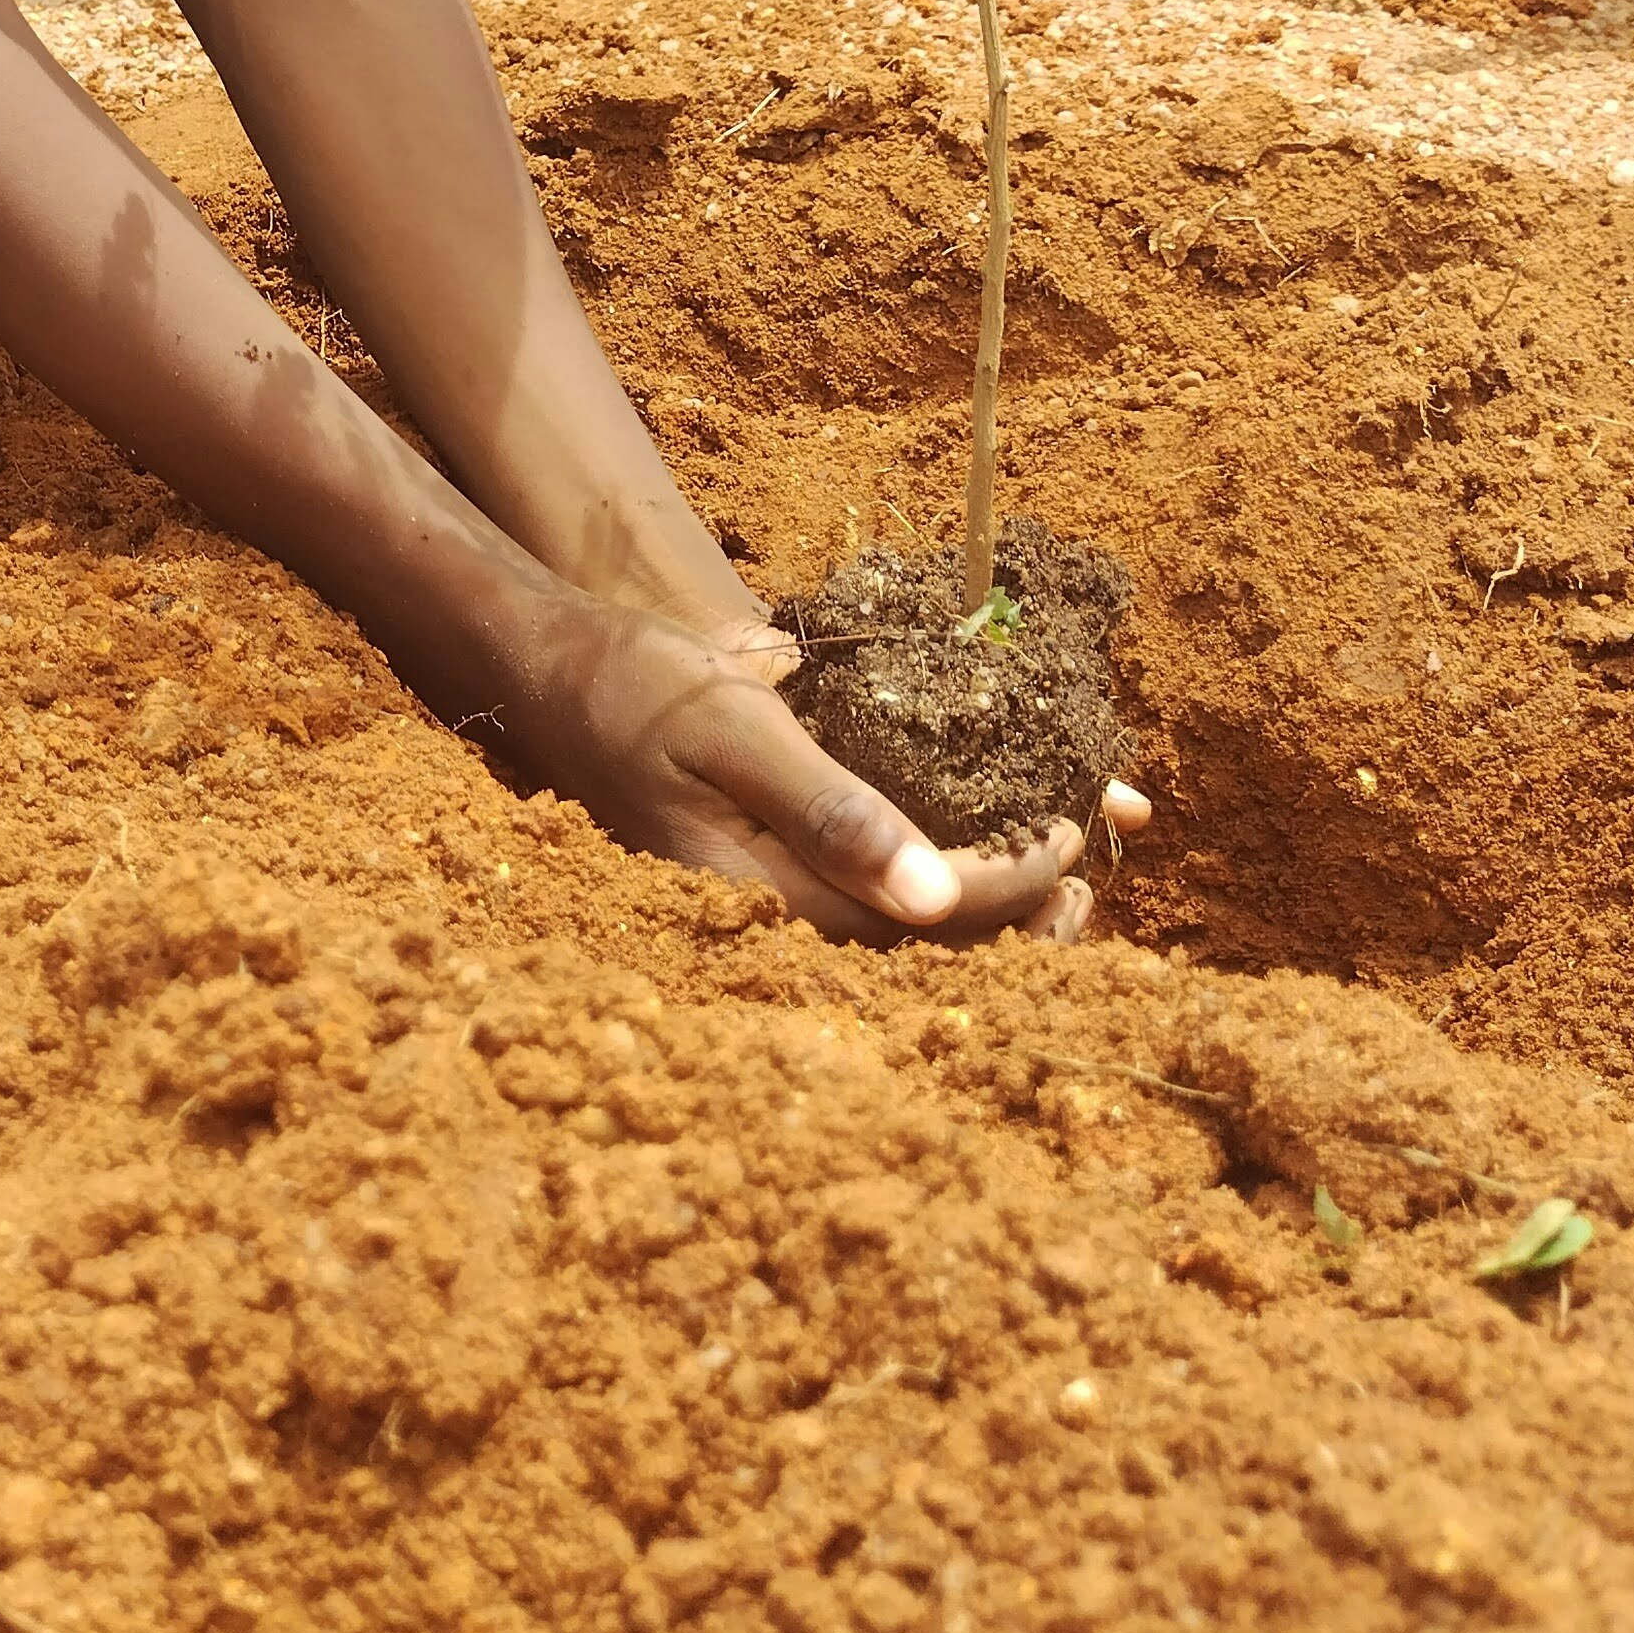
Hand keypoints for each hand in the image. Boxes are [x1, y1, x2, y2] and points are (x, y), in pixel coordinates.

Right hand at [504, 603, 1115, 946]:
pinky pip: (856, 909)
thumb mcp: (735, 725)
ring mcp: (753, 908)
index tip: (1066, 830)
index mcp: (760, 893)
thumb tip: (938, 899)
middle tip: (1087, 893)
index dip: (1007, 886)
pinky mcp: (752, 882)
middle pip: (912, 956)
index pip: (919, 920)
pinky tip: (966, 876)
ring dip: (975, 925)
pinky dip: (927, 896)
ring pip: (887, 942)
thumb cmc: (635, 686)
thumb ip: (831, 809)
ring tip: (1054, 902)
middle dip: (1009, 927)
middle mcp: (760, 923)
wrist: (546, 676)